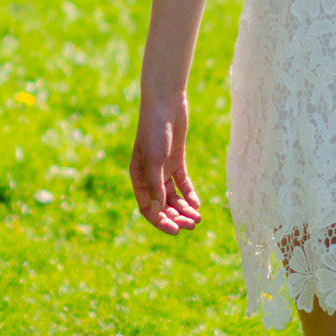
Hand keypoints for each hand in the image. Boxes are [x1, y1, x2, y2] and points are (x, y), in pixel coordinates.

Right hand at [129, 94, 201, 234]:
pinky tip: (196, 204)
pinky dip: (189, 194)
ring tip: (197, 218)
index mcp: (138, 177)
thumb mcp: (154, 160)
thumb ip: (155, 185)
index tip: (176, 231)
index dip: (160, 221)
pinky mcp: (176, 160)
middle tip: (192, 225)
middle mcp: (149, 175)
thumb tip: (159, 211)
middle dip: (176, 217)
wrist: (165, 104)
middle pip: (163, 205)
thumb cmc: (155, 130)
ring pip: (174, 196)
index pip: (148, 207)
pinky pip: (183, 183)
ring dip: (184, 208)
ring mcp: (164, 168)